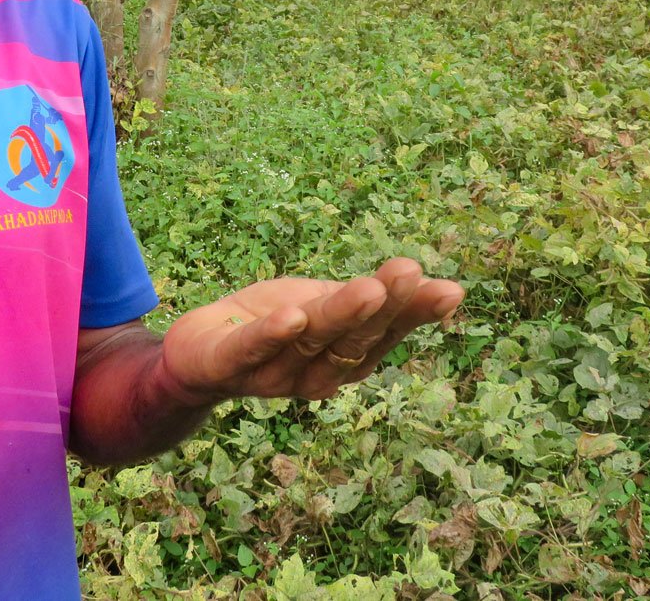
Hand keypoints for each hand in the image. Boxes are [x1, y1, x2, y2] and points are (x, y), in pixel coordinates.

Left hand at [155, 257, 463, 403]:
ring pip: (309, 342)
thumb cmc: (276, 327)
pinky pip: (251, 350)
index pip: (383, 336)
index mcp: (343, 360)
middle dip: (381, 308)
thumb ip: (380, 304)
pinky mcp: (226, 365)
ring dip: (339, 315)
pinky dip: (272, 335)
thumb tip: (453, 291)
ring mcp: (270, 374)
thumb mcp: (330, 307)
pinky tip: (291, 316)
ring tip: (369, 287)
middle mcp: (313, 375)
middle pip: (351, 340)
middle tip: (408, 273)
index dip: (413, 314)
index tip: (446, 289)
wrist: (196, 353)